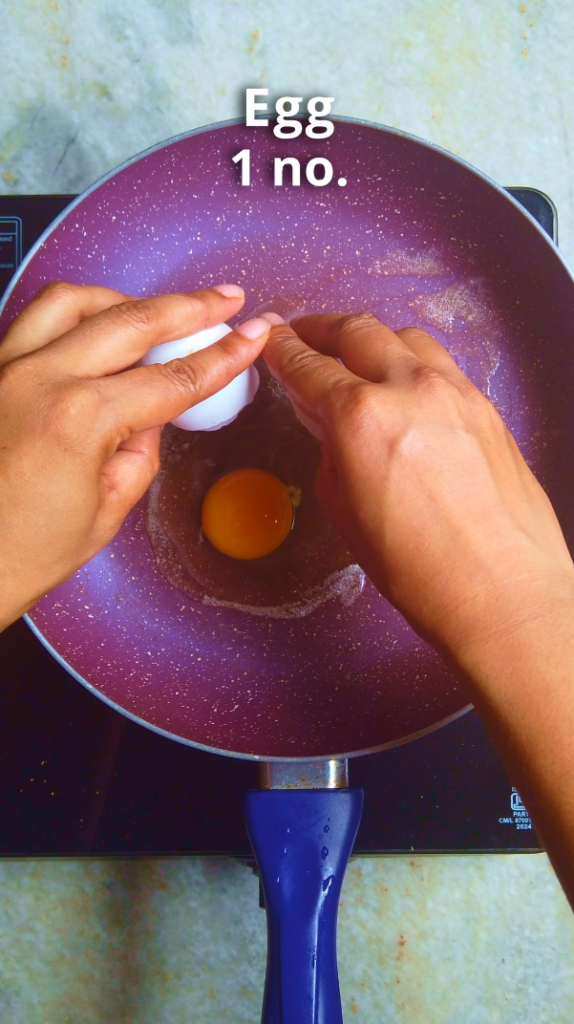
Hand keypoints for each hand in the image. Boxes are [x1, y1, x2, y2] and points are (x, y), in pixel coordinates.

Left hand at [0, 281, 269, 629]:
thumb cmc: (22, 554)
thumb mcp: (106, 510)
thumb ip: (141, 449)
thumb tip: (151, 411)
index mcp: (77, 418)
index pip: (171, 379)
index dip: (221, 357)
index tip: (252, 335)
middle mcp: (36, 378)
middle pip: (131, 319)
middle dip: (188, 306)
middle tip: (224, 299)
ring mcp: (1, 368)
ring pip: (73, 301)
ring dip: (122, 299)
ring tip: (154, 314)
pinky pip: (33, 320)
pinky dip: (72, 315)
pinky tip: (94, 331)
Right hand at [263, 312, 573, 661]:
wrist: (498, 589)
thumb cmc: (417, 566)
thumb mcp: (344, 507)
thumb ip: (329, 449)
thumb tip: (326, 420)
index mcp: (361, 416)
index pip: (309, 365)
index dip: (283, 349)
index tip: (273, 340)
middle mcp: (409, 388)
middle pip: (356, 331)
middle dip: (321, 328)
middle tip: (302, 333)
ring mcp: (454, 391)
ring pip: (404, 337)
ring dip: (371, 338)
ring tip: (355, 353)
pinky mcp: (485, 406)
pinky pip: (441, 364)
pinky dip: (412, 361)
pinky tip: (405, 382)